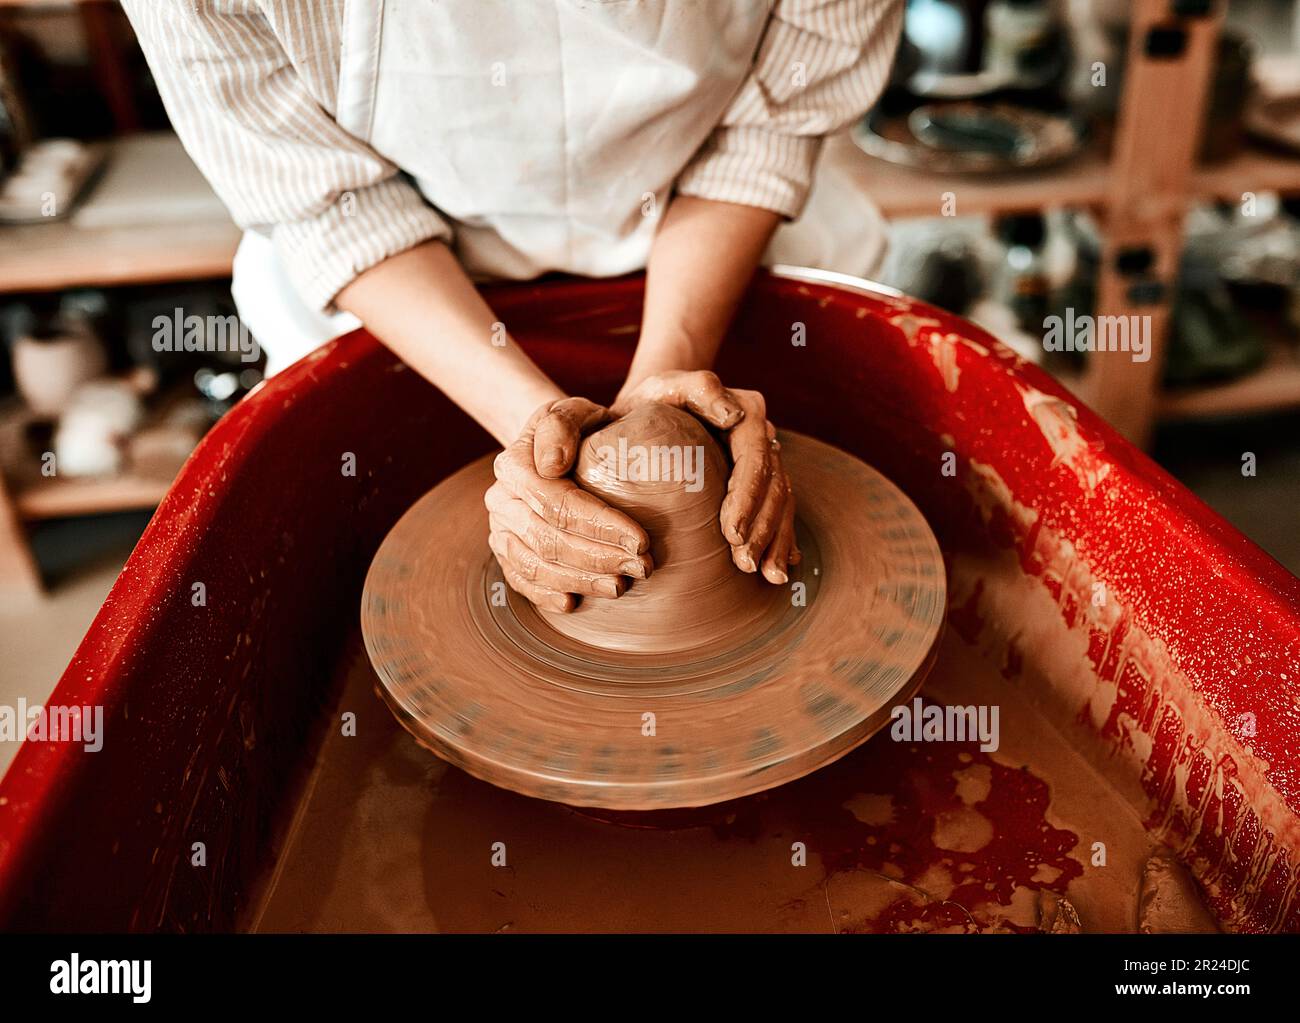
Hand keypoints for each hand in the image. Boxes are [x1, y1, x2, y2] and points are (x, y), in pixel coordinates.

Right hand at [486, 398, 652, 612]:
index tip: (641, 540)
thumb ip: (562, 424)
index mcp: (514, 464)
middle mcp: (500, 499)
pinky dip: (547, 594)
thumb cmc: (577, 430)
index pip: (558, 503)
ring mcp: (500, 529)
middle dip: (599, 558)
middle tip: (642, 567)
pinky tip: (575, 604)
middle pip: (548, 539)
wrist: (557, 447)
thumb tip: (551, 464)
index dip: (600, 526)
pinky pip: (521, 580)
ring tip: (621, 586)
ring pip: (535, 565)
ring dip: (580, 580)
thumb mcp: (575, 411)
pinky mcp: (506, 551)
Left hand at [612, 371, 799, 583]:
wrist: (647, 408)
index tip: (733, 535)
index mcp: (747, 412)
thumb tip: (733, 416)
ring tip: (769, 575)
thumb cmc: (649, 400)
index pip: (756, 459)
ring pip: (781, 502)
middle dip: (764, 528)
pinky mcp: (756, 482)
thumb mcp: (665, 386)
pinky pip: (777, 511)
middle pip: (774, 486)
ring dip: (776, 540)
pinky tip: (779, 567)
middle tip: (745, 564)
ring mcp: (762, 460)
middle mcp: (761, 436)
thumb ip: (699, 389)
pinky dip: (780, 540)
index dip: (748, 498)